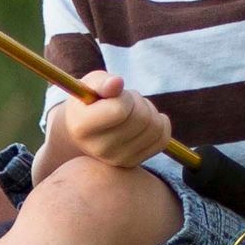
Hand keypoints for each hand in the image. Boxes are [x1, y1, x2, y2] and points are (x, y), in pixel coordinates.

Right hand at [46, 72, 171, 172]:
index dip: (125, 97)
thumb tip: (117, 83)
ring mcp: (117, 159)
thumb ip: (102, 82)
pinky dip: (161, 123)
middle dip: (138, 101)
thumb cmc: (88, 102)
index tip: (115, 96)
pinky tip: (146, 120)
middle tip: (126, 100)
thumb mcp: (89, 86)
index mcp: (82, 127)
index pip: (120, 110)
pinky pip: (163, 139)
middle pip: (141, 119)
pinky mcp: (133, 162)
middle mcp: (99, 149)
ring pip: (155, 127)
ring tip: (133, 109)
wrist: (84, 132)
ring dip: (149, 110)